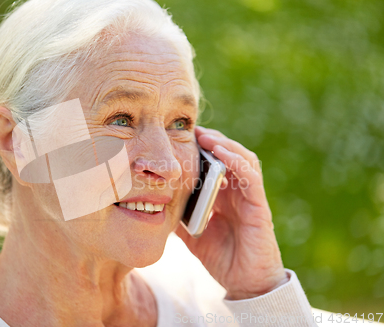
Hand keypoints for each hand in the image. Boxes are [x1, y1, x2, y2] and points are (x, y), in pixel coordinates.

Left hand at [175, 126, 288, 299]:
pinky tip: (222, 154)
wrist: (244, 284)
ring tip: (206, 137)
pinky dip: (237, 162)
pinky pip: (251, 179)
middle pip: (230, 155)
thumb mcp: (192, 234)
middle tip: (194, 130)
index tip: (183, 136)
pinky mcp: (259, 208)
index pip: (216, 162)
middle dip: (213, 140)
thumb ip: (179, 217)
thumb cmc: (221, 258)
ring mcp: (250, 198)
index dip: (203, 147)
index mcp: (224, 196)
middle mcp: (239, 192)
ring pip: (243, 160)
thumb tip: (155, 205)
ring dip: (225, 145)